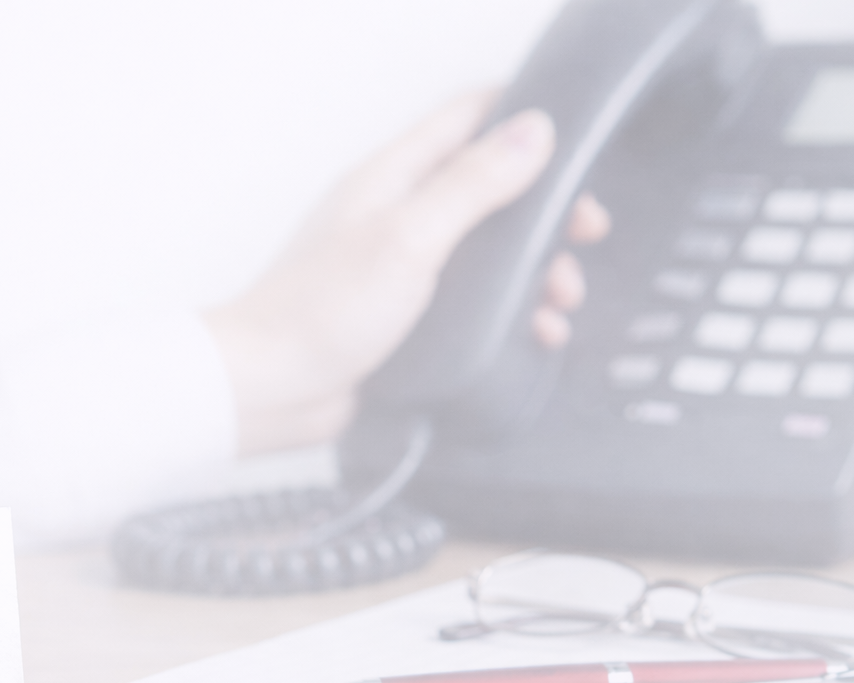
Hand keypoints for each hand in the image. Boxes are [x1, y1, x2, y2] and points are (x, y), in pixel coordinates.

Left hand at [205, 91, 609, 454]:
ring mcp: (403, 267)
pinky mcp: (408, 318)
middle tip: (583, 231)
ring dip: (535, 269)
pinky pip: (474, 304)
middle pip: (490, 188)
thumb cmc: (316, 314)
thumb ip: (470, 185)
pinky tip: (534, 334)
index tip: (573, 144)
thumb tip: (531, 132)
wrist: (270, 391)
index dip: (523, 119)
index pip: (466, 120)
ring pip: (489, 251)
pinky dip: (512, 315)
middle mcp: (398, 216)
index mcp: (391, 179)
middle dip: (544, 209)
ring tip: (560, 295)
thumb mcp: (407, 239)